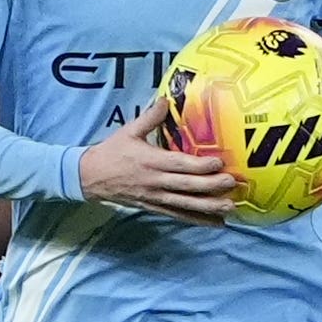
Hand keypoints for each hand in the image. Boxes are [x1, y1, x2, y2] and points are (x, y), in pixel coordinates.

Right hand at [79, 92, 236, 224]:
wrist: (90, 177)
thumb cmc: (112, 152)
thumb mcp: (128, 131)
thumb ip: (149, 117)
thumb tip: (166, 99)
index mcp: (151, 161)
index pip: (179, 165)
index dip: (199, 165)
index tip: (219, 163)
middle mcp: (155, 182)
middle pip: (186, 186)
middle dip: (210, 187)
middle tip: (232, 184)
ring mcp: (155, 197)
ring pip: (185, 205)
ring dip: (208, 207)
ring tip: (230, 208)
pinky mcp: (154, 208)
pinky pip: (178, 215)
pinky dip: (197, 220)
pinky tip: (216, 222)